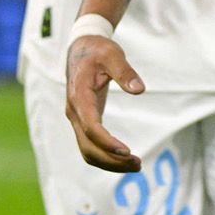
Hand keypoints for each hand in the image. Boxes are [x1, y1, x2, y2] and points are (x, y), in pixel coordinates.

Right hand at [65, 33, 144, 171]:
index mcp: (79, 96)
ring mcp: (77, 119)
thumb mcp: (112, 55)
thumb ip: (125, 72)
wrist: (80, 49)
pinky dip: (105, 157)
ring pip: (87, 151)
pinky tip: (124, 159)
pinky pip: (90, 146)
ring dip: (109, 163)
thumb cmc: (97, 51)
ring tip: (136, 165)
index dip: (107, 142)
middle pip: (88, 146)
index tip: (126, 151)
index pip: (91, 127)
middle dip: (111, 160)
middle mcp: (74, 112)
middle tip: (138, 164)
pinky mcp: (83, 121)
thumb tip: (139, 90)